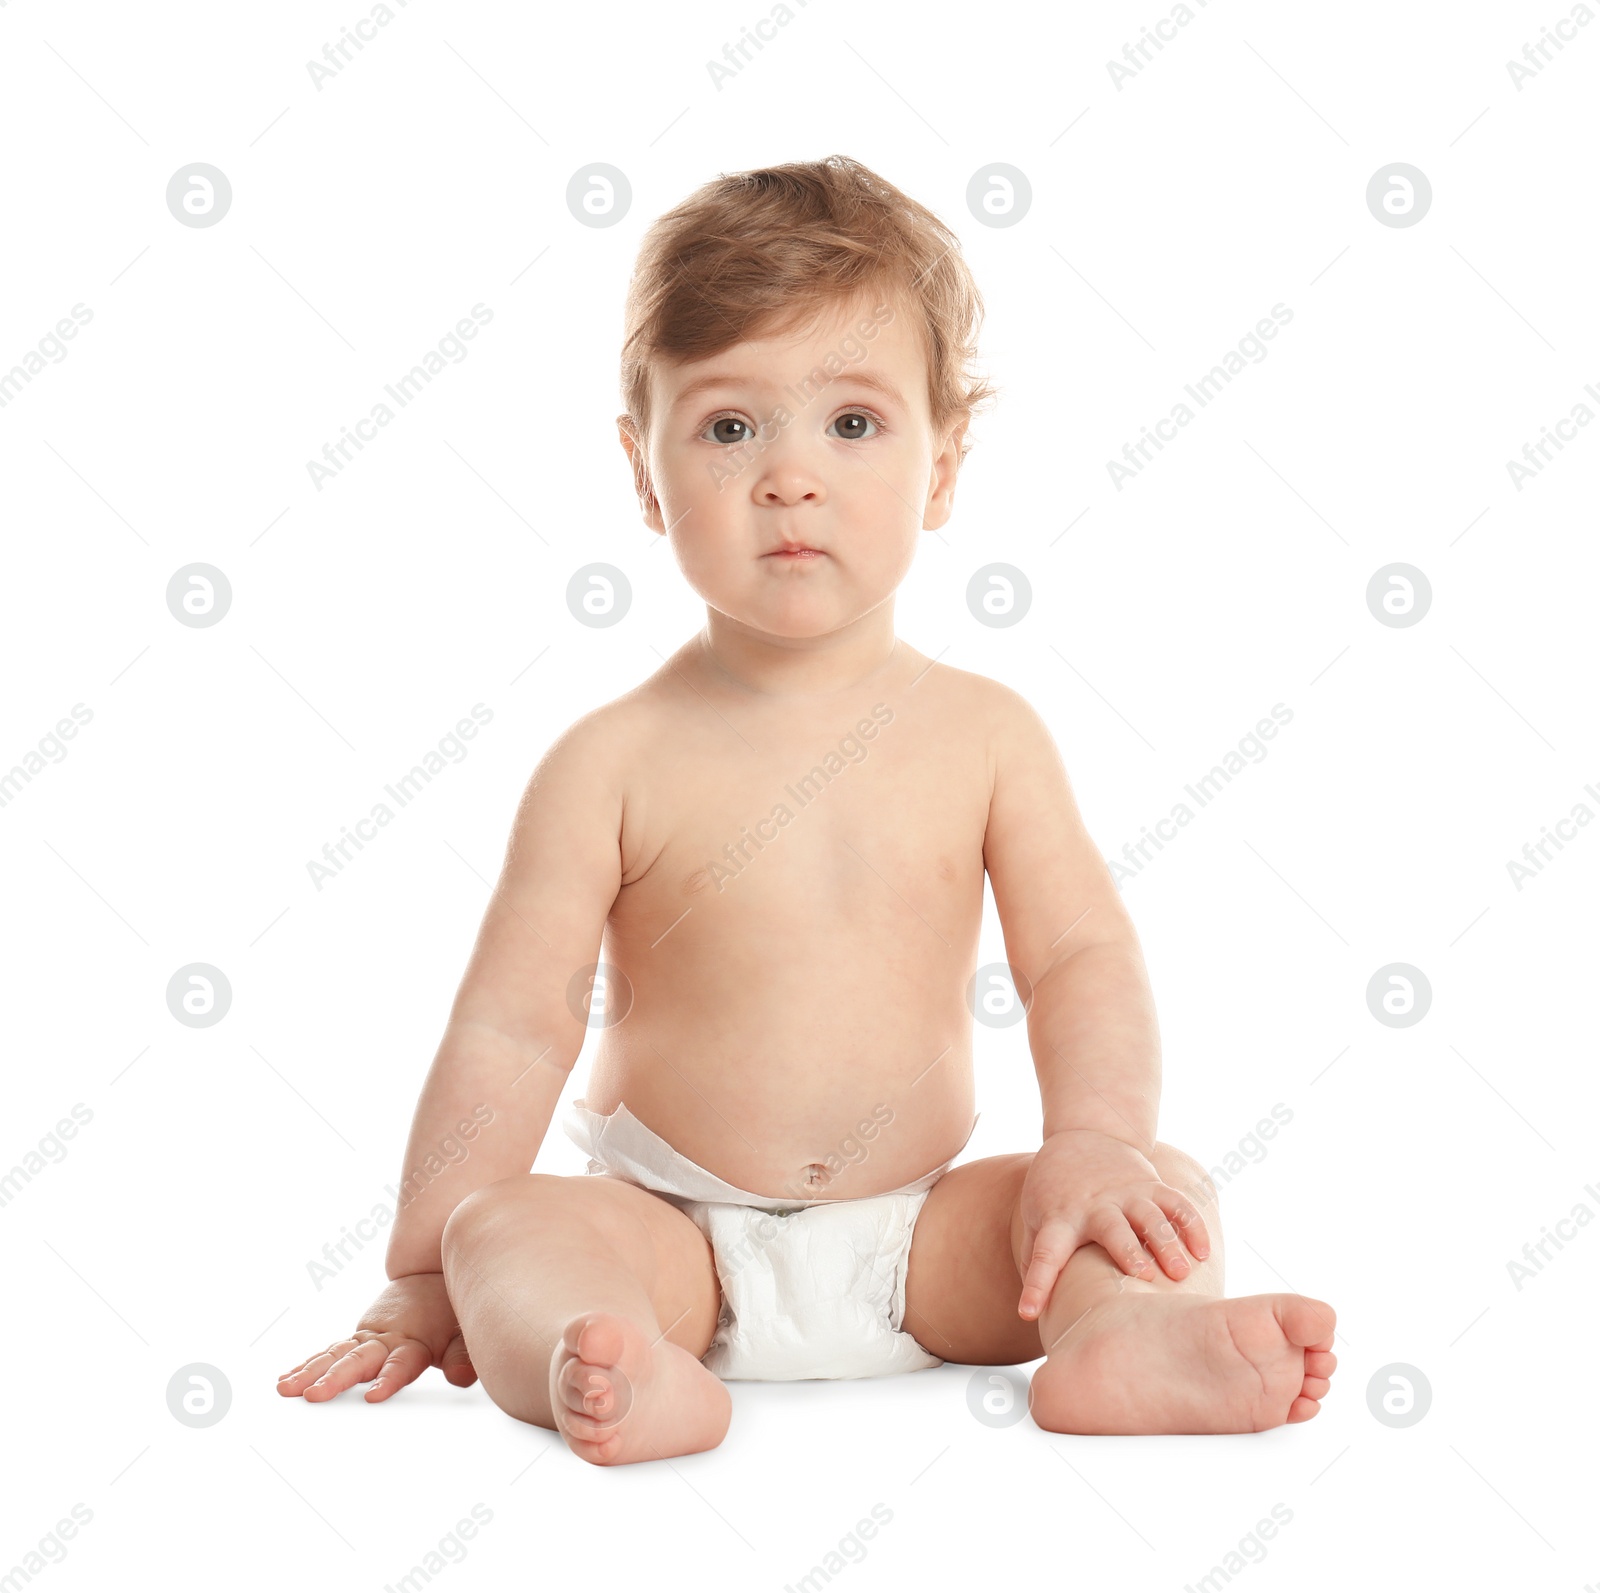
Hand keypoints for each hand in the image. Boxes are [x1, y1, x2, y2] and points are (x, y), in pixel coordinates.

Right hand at [276, 1272, 476, 1402]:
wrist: (435, 1272)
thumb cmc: (451, 1308)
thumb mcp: (462, 1331)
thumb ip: (462, 1356)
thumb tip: (462, 1378)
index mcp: (414, 1341)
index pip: (400, 1364)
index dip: (388, 1380)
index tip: (373, 1397)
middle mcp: (386, 1339)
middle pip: (359, 1361)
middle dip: (336, 1379)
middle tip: (313, 1395)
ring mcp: (369, 1337)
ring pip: (336, 1355)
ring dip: (311, 1372)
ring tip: (286, 1389)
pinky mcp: (359, 1337)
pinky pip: (331, 1352)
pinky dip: (309, 1364)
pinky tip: (288, 1379)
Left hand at [1016, 1129, 1209, 1320]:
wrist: (1081, 1134)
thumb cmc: (1055, 1190)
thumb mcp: (1033, 1217)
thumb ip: (1032, 1259)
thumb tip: (1031, 1312)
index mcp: (1059, 1219)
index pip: (1044, 1253)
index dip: (1037, 1284)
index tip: (1027, 1311)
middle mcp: (1094, 1205)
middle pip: (1111, 1228)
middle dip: (1127, 1250)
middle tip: (1144, 1276)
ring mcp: (1125, 1193)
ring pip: (1150, 1216)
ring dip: (1167, 1243)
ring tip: (1182, 1273)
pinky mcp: (1151, 1184)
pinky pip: (1177, 1203)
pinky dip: (1192, 1226)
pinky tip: (1203, 1252)